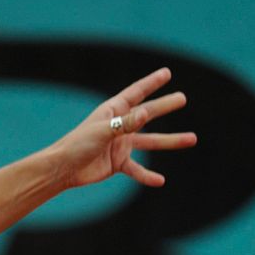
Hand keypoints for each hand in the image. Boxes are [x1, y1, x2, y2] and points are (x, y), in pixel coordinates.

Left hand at [52, 67, 196, 189]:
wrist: (63, 169)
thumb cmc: (77, 144)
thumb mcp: (103, 131)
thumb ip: (124, 124)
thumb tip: (146, 112)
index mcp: (113, 111)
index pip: (136, 93)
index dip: (151, 82)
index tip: (166, 73)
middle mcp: (119, 126)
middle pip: (147, 114)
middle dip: (164, 106)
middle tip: (183, 98)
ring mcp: (120, 144)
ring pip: (150, 141)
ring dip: (170, 141)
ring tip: (192, 139)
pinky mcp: (118, 162)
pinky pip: (136, 169)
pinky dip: (147, 175)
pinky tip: (160, 181)